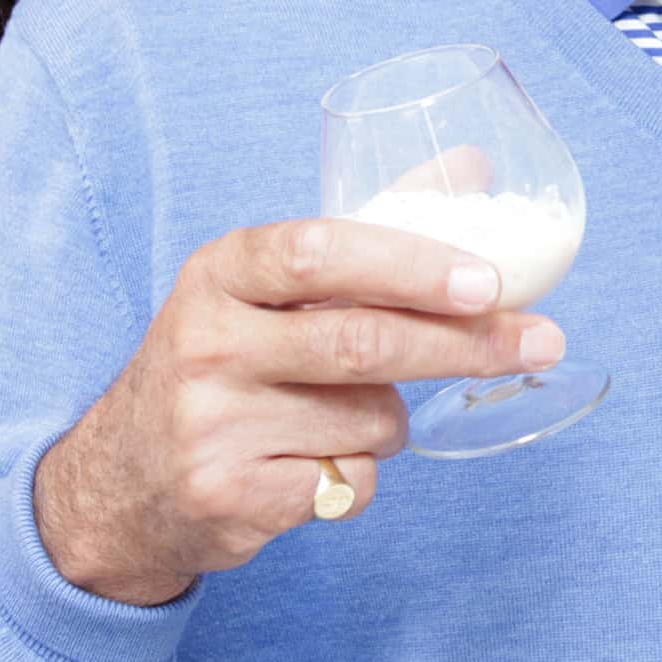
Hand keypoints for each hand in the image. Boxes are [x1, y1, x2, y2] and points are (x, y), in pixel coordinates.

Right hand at [34, 218, 565, 605]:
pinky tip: (309, 464)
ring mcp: (212, 425)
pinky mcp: (229, 496)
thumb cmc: (225, 364)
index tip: (490, 278)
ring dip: (392, 420)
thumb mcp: (265, 287)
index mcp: (220, 272)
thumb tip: (473, 165)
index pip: (320, 252)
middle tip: (540, 340)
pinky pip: (351, 482)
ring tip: (343, 415)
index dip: (412, 264)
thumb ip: (366, 230)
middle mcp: (206, 342)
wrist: (121, 482)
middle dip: (466, 344)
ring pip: (373, 420)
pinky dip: (359, 475)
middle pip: (364, 341)